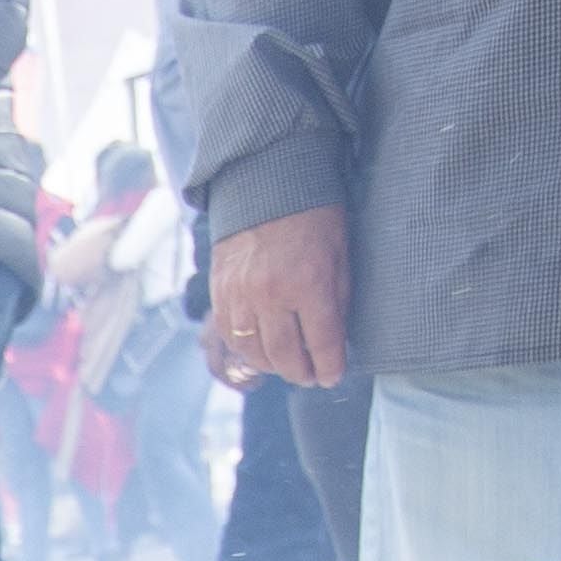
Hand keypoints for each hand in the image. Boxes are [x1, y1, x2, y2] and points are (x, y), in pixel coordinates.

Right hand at [204, 201, 350, 387]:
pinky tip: (261, 349)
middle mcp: (272, 295)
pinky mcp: (221, 292)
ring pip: (256, 353)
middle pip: (286, 356)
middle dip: (302, 373)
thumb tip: (334, 340)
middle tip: (311, 377)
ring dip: (274, 366)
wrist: (265, 183)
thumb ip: (337, 300)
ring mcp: (241, 296)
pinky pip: (232, 336)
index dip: (330, 367)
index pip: (323, 343)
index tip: (333, 377)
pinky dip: (248, 349)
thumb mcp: (338, 255)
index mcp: (309, 283)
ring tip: (287, 366)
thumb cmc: (312, 216)